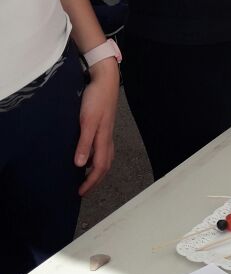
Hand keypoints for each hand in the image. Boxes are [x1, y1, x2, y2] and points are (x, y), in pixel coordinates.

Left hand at [75, 58, 117, 195]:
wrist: (105, 80)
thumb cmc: (96, 99)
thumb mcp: (86, 121)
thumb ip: (84, 143)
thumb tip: (79, 165)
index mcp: (103, 139)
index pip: (99, 168)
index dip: (90, 182)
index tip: (80, 193)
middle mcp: (107, 138)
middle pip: (104, 165)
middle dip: (95, 180)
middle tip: (83, 190)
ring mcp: (106, 132)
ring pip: (105, 157)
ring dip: (96, 170)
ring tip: (85, 176)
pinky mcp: (104, 126)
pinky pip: (102, 148)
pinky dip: (96, 157)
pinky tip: (87, 155)